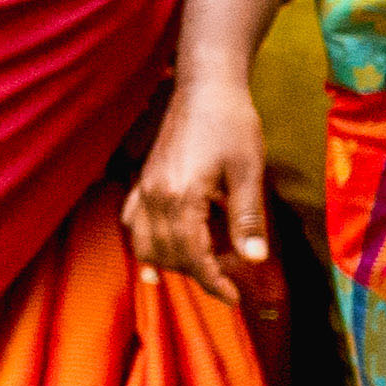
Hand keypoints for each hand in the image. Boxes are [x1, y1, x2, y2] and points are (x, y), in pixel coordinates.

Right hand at [123, 71, 274, 294]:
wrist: (206, 88)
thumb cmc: (233, 124)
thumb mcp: (248, 171)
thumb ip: (247, 218)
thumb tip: (254, 259)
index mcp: (182, 198)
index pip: (192, 256)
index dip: (213, 282)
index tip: (234, 298)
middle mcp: (155, 197)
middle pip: (167, 254)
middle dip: (196, 275)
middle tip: (227, 284)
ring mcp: (145, 188)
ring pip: (143, 243)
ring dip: (168, 264)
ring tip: (196, 272)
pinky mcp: (144, 180)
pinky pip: (131, 221)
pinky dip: (140, 243)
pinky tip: (151, 257)